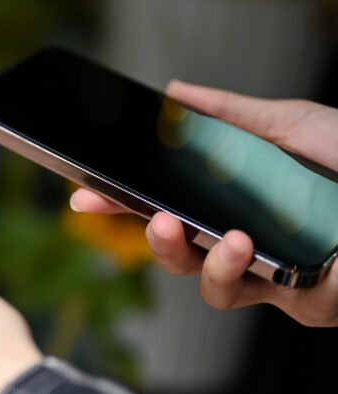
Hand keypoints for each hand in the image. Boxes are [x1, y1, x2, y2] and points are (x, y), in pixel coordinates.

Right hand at [71, 80, 337, 325]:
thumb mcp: (288, 125)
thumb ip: (227, 113)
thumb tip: (173, 91)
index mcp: (231, 203)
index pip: (164, 206)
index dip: (122, 203)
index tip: (85, 193)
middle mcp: (247, 243)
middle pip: (178, 255)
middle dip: (157, 243)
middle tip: (161, 222)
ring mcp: (276, 277)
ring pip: (212, 289)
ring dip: (210, 265)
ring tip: (231, 239)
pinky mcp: (309, 302)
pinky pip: (276, 299)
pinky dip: (268, 273)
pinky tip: (286, 251)